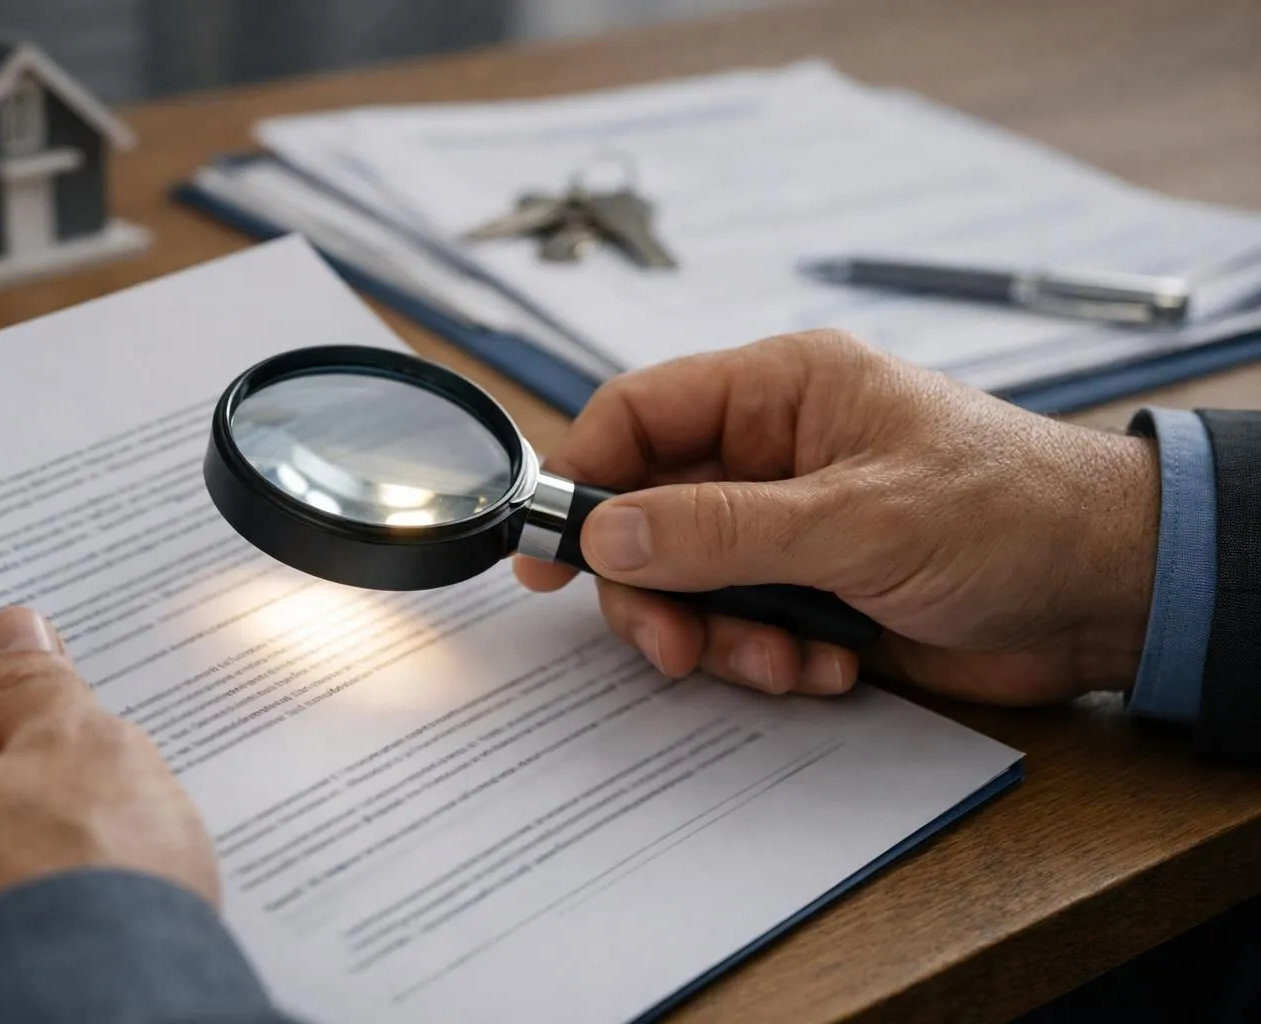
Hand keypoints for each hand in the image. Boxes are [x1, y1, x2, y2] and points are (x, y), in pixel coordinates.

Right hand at [515, 331, 1158, 705]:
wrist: (1106, 593)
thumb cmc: (1007, 511)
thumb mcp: (855, 518)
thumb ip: (719, 528)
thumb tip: (601, 535)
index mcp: (778, 393)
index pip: (640, 414)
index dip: (581, 477)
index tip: (546, 554)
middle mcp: (770, 455)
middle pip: (648, 517)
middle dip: (657, 591)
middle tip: (675, 647)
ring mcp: (787, 528)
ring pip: (689, 585)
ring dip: (721, 637)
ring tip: (787, 659)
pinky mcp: (809, 592)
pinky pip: (739, 629)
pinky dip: (768, 659)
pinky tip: (830, 664)